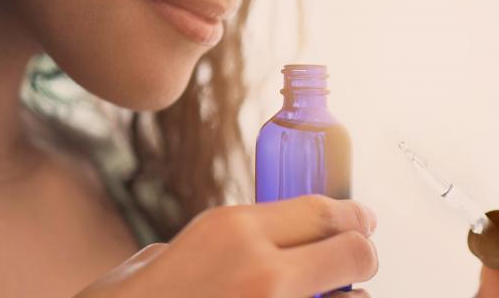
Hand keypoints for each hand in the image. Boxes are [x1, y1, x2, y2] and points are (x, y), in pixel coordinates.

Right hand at [72, 193, 378, 297]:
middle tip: (357, 259)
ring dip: (349, 296)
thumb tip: (265, 248)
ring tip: (334, 294)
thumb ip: (226, 246)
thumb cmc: (136, 297)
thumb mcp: (174, 253)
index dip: (352, 216)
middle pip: (352, 252)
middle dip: (360, 255)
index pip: (321, 210)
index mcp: (233, 228)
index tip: (361, 220)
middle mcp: (263, 270)